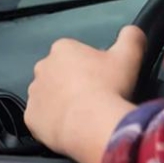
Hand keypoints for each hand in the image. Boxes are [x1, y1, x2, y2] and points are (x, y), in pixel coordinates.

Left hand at [25, 26, 145, 162]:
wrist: (95, 125)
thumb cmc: (110, 87)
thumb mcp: (129, 56)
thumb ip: (131, 37)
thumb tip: (133, 31)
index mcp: (62, 48)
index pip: (74, 55)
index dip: (89, 68)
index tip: (102, 82)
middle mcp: (42, 66)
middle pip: (58, 75)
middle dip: (70, 85)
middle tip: (92, 99)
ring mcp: (33, 93)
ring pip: (47, 97)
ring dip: (59, 104)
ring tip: (81, 118)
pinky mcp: (30, 118)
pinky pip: (40, 120)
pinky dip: (50, 125)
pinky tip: (67, 131)